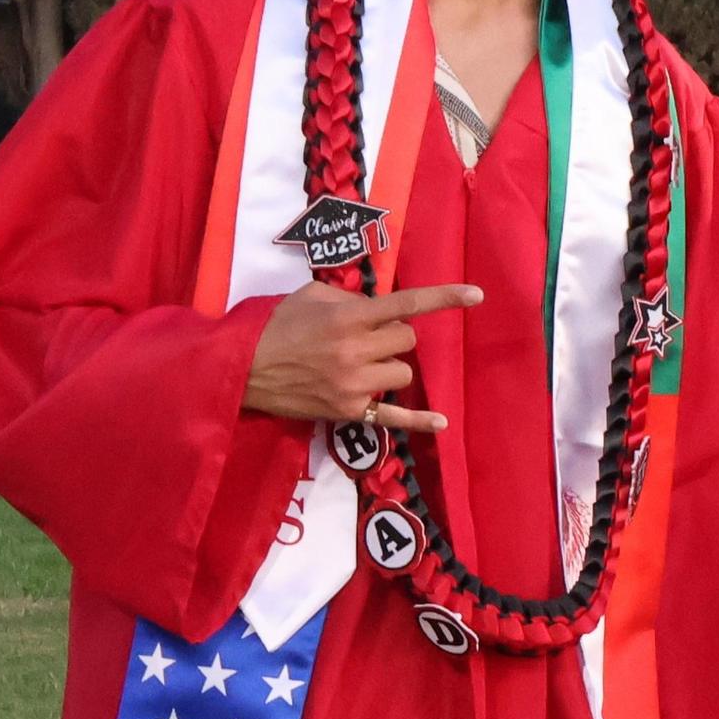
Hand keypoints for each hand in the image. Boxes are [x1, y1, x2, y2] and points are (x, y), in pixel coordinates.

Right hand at [243, 282, 481, 433]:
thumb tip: (378, 309)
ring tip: (358, 364)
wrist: (242, 370)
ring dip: (389, 365)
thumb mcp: (310, 297)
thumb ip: (349, 300)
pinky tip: (441, 423)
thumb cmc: (275, 326)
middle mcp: (357, 352)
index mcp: (349, 319)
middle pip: (407, 340)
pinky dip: (420, 421)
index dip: (444, 299)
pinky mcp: (350, 412)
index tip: (477, 295)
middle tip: (366, 336)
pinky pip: (394, 417)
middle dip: (393, 335)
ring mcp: (355, 385)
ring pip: (403, 373)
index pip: (407, 305)